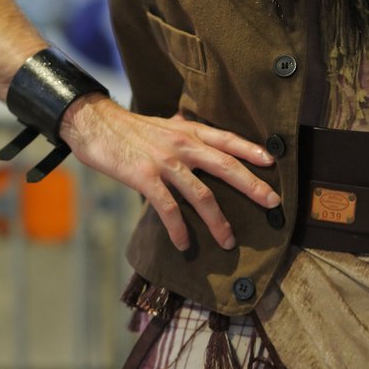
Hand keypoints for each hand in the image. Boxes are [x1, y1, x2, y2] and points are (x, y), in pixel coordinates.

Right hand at [60, 94, 279, 251]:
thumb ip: (184, 131)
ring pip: (201, 193)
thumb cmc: (131, 129)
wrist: (96, 124)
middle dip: (252, 186)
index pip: (227, 139)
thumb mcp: (164, 125)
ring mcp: (165, 161)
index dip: (251, 150)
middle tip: (273, 203)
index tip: (272, 162)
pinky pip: (168, 208)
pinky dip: (178, 229)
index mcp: (189, 131)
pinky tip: (184, 244)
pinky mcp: (145, 178)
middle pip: (225, 165)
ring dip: (217, 220)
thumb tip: (197, 132)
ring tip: (228, 241)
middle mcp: (182, 144)